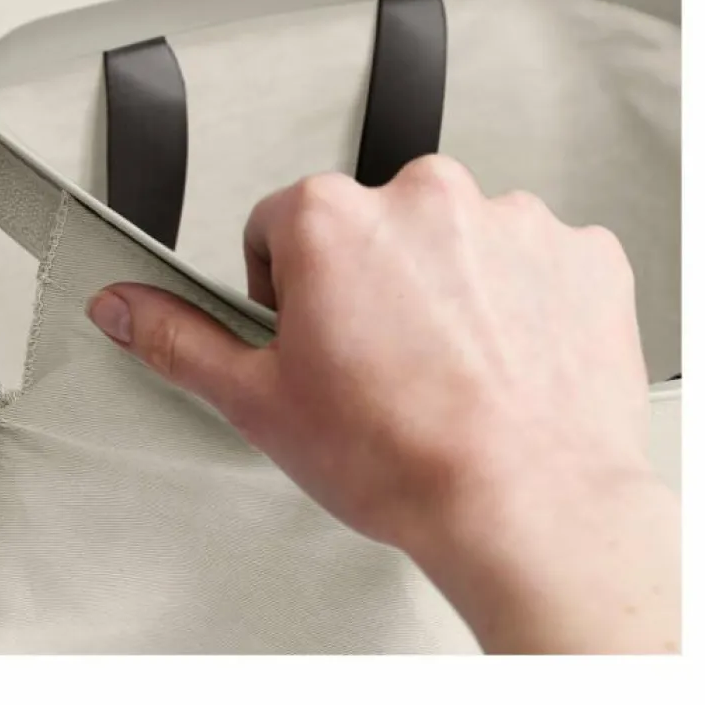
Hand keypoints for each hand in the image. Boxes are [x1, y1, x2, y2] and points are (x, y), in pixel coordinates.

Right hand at [86, 158, 678, 653]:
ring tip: (450, 375)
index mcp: (333, 219)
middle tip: (382, 367)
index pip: (281, 226)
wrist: (530, 506)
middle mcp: (424, 198)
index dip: (288, 293)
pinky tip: (505, 365)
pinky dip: (522, 304)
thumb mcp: (258, 404)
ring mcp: (511, 221)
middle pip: (373, 227)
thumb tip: (122, 306)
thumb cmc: (405, 460)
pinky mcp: (582, 253)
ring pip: (456, 242)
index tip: (315, 341)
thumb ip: (179, 338)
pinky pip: (535, 263)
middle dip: (370, 284)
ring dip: (448, 291)